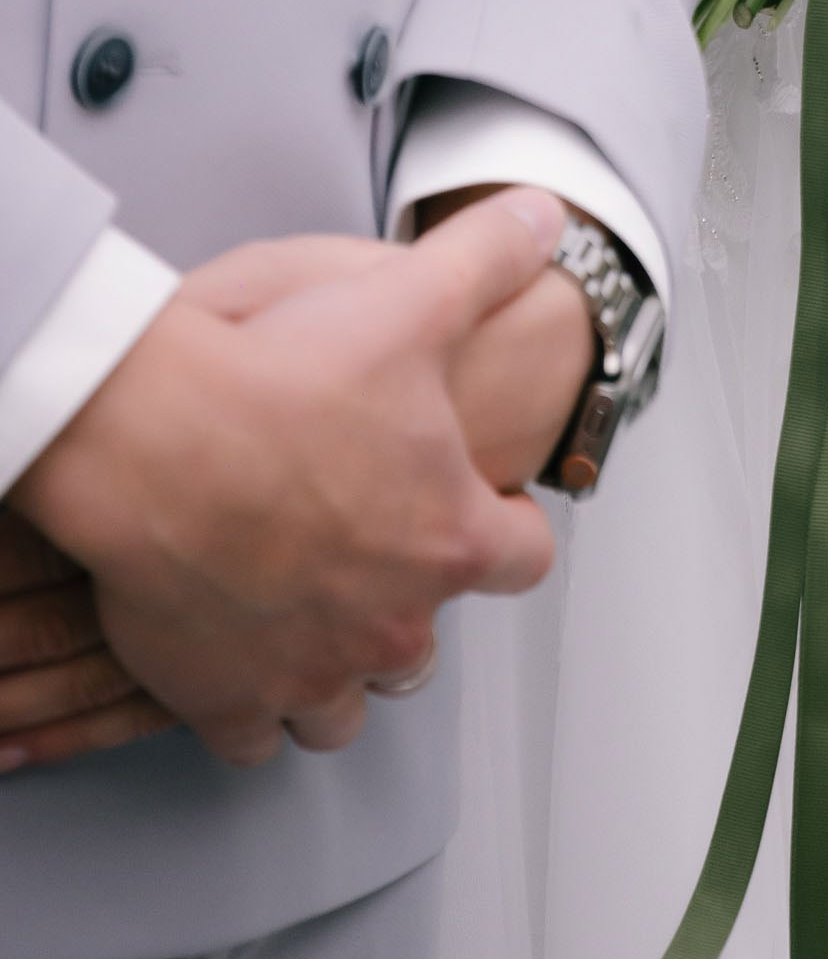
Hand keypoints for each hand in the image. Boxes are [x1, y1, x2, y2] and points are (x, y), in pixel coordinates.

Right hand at [11, 191, 567, 768]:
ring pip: (343, 713)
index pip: (523, 560)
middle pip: (424, 648)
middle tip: (373, 563)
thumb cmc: (280, 377)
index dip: (506, 529)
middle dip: (408, 610)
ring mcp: (306, 671)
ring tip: (311, 624)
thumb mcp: (411, 295)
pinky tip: (234, 660)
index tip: (483, 510)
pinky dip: (246, 708)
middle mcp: (390, 624)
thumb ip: (488, 258)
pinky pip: (252, 739)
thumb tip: (543, 220)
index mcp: (449, 538)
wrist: (153, 434)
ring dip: (334, 672)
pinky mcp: (222, 698)